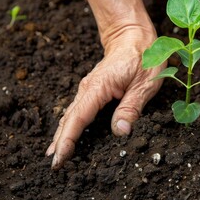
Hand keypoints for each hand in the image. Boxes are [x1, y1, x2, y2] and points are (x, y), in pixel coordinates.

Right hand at [45, 25, 164, 169]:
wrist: (133, 35)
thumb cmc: (143, 56)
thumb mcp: (145, 83)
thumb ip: (131, 107)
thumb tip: (120, 131)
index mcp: (99, 87)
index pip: (79, 118)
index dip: (68, 139)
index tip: (59, 157)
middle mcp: (89, 88)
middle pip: (70, 119)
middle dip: (60, 142)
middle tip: (54, 164)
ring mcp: (89, 88)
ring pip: (72, 115)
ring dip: (63, 134)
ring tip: (55, 154)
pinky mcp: (93, 89)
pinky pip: (78, 110)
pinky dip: (71, 124)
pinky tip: (68, 135)